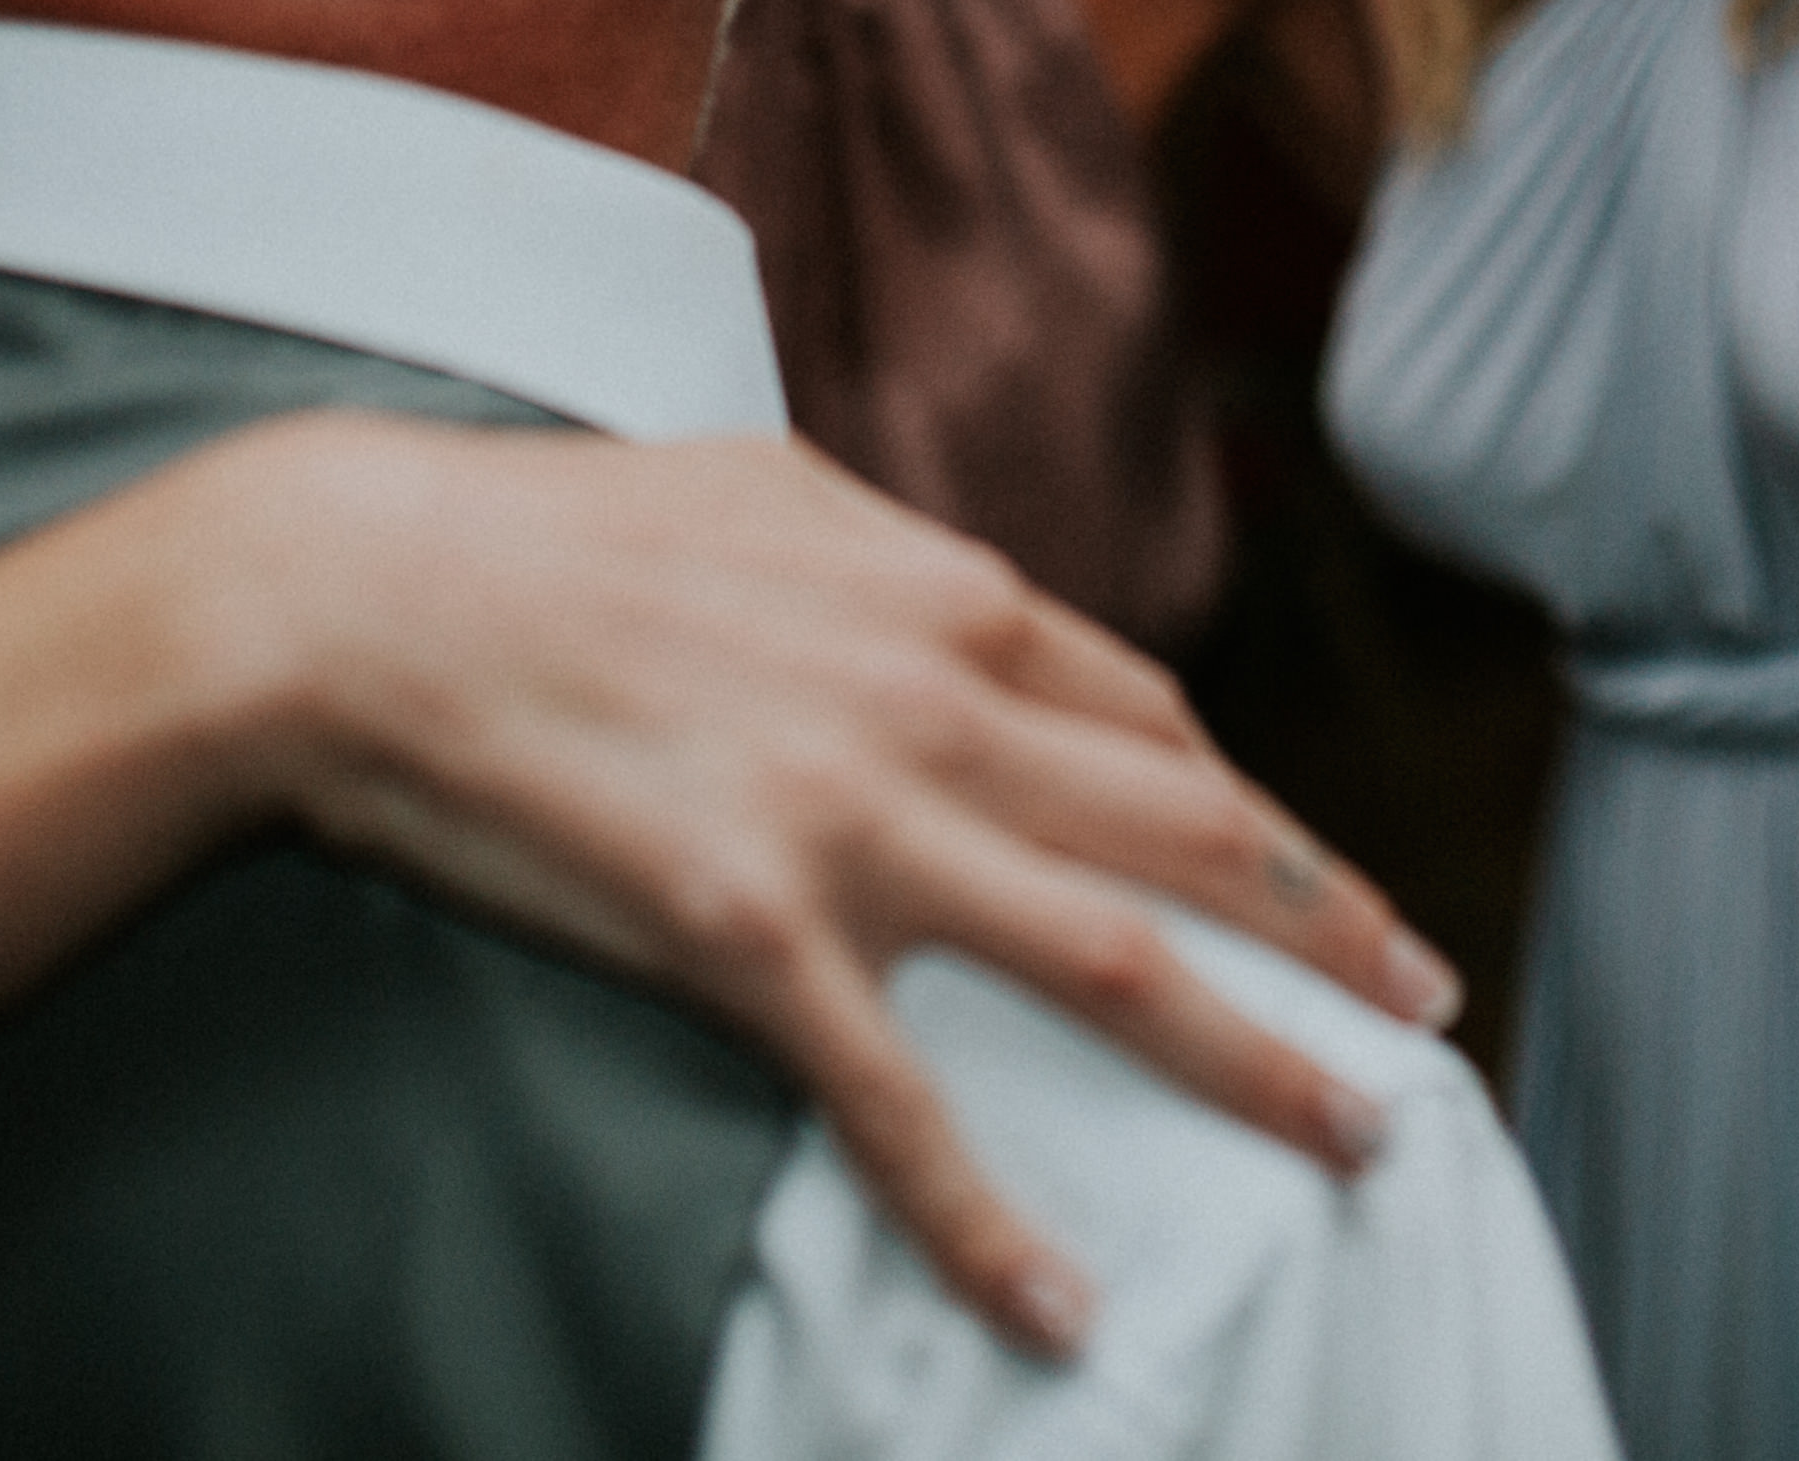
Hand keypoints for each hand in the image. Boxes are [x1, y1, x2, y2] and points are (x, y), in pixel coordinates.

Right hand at [192, 421, 1462, 1360]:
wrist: (369, 593)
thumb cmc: (549, 532)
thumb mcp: (760, 490)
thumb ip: (885, 552)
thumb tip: (951, 583)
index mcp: (944, 598)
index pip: (1155, 724)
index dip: (1256, 814)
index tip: (1318, 884)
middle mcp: (937, 706)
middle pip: (1190, 838)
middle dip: (1331, 929)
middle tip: (1430, 1009)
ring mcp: (855, 824)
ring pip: (1117, 962)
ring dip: (1258, 1063)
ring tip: (1357, 1141)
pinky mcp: (750, 935)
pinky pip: (903, 1105)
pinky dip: (992, 1219)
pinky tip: (1060, 1307)